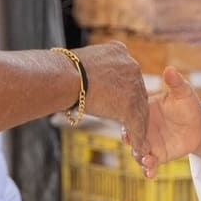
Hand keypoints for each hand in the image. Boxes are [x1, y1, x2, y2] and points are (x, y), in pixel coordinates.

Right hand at [76, 43, 149, 161]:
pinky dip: (138, 138)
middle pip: (137, 91)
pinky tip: (138, 149)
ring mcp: (134, 86)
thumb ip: (89, 70)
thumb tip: (77, 78)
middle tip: (126, 122)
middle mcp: (131, 66)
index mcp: (119, 51)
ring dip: (137, 125)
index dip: (122, 89)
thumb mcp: (79, 62)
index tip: (116, 98)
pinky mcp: (131, 106)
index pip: (126, 73)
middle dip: (131, 107)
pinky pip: (137, 125)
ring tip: (134, 139)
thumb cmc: (61, 71)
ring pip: (140, 109)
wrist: (65, 77)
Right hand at [139, 67, 200, 177]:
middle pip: (130, 137)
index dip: (128, 122)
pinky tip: (151, 175)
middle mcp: (142, 128)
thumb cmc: (188, 105)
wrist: (198, 125)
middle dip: (131, 143)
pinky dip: (148, 171)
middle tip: (137, 146)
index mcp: (143, 111)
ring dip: (140, 158)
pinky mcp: (158, 156)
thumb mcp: (184, 93)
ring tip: (148, 160)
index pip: (131, 116)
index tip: (129, 128)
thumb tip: (170, 69)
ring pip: (138, 153)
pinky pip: (149, 165)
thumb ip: (176, 83)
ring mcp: (149, 143)